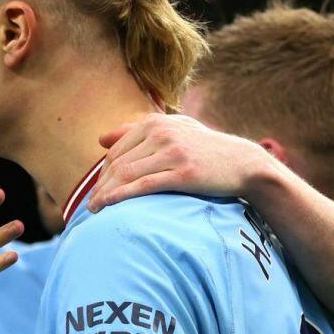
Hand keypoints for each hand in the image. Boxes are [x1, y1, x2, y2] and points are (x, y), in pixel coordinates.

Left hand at [85, 113, 271, 212]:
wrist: (244, 163)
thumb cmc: (206, 150)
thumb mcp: (174, 130)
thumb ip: (137, 130)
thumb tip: (100, 138)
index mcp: (155, 123)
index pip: (117, 150)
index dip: (102, 173)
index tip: (97, 191)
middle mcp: (161, 133)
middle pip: (118, 163)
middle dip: (100, 186)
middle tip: (89, 206)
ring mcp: (172, 152)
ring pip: (127, 174)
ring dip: (105, 193)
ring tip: (93, 210)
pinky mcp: (183, 173)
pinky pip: (144, 185)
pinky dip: (122, 195)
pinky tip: (109, 205)